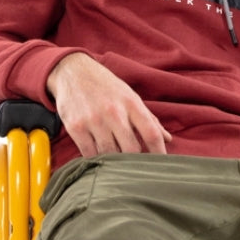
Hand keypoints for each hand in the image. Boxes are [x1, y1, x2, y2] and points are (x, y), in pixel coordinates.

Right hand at [46, 52, 170, 155]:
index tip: (162, 165)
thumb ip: (148, 118)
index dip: (159, 153)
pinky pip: (89, 154)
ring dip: (114, 162)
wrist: (72, 72)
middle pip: (132, 150)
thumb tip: (167, 139)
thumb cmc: (106, 87)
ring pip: (110, 154)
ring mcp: (93, 120)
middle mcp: (113, 112)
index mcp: (131, 104)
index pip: (151, 134)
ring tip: (116, 161)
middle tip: (135, 166)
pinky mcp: (75, 127)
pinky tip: (99, 156)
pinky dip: (96, 159)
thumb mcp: (130, 96)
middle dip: (135, 161)